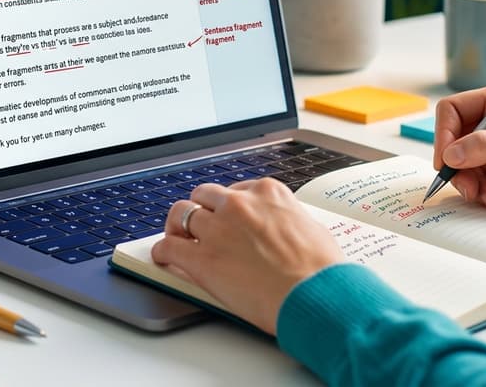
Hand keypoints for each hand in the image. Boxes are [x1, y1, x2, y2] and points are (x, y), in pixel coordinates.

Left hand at [151, 179, 342, 334]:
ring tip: (177, 237)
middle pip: (204, 196)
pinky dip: (163, 251)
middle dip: (201, 210)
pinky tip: (164, 257)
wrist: (316, 295)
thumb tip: (283, 229)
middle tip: (199, 225)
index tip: (225, 216)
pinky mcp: (202, 258)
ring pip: (182, 213)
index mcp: (267, 193)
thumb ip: (287, 221)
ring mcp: (217, 229)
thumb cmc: (322, 270)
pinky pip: (169, 247)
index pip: (235, 190)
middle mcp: (238, 204)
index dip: (227, 206)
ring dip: (178, 226)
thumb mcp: (311, 228)